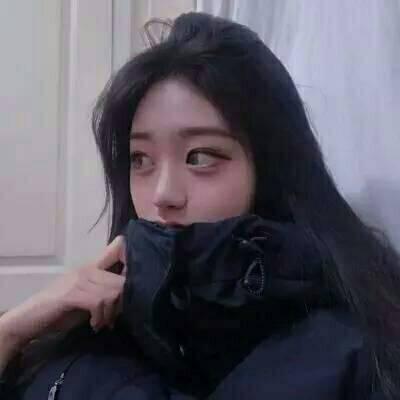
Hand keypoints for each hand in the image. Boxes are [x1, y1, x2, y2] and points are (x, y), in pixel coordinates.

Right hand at [0, 235, 126, 348]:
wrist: (30, 318)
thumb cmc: (61, 310)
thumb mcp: (89, 298)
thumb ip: (107, 292)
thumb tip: (130, 296)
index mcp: (93, 266)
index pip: (118, 247)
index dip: (131, 259)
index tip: (135, 283)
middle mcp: (88, 269)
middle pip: (122, 280)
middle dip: (122, 304)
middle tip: (114, 318)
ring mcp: (79, 280)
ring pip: (112, 292)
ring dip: (111, 314)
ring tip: (103, 323)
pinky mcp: (71, 293)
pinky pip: (98, 302)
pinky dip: (100, 318)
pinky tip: (94, 325)